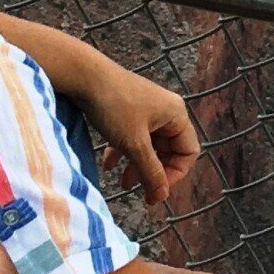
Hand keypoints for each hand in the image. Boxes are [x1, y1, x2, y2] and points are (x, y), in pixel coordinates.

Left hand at [79, 58, 201, 206]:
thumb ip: (150, 172)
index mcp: (176, 115)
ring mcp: (148, 110)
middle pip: (168, 151)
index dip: (174, 174)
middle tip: (138, 192)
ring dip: (137, 166)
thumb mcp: (134, 144)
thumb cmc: (114, 107)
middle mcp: (166, 111)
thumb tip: (162, 197)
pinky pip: (134, 137)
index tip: (154, 190)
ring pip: (149, 146)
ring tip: (123, 183)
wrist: (85, 76)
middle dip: (152, 172)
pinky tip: (108, 165)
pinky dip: (123, 152)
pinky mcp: (130, 110)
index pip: (187, 152)